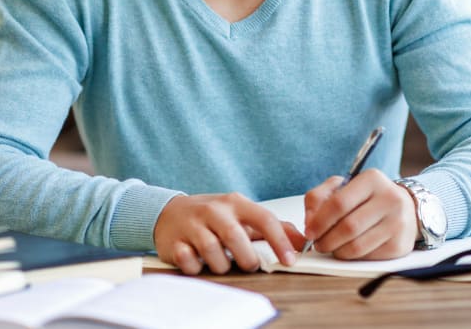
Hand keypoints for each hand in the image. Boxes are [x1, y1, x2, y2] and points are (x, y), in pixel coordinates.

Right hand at [153, 193, 303, 274]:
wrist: (169, 212)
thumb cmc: (213, 216)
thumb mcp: (243, 215)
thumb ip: (273, 227)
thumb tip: (302, 241)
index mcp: (235, 203)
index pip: (263, 218)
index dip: (279, 241)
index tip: (289, 260)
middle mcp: (214, 211)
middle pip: (235, 236)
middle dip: (247, 258)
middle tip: (249, 264)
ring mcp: (192, 225)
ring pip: (212, 251)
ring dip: (222, 265)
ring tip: (222, 262)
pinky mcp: (174, 242)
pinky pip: (189, 261)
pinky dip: (197, 267)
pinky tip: (199, 262)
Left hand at [303, 169, 418, 259]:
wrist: (405, 209)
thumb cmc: (367, 198)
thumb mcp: (343, 187)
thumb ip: (319, 197)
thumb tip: (309, 222)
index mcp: (372, 179)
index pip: (339, 203)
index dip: (320, 221)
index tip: (309, 232)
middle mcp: (390, 198)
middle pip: (348, 227)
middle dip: (326, 240)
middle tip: (318, 244)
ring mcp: (398, 222)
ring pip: (357, 246)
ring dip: (337, 251)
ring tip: (332, 248)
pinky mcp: (400, 244)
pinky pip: (367, 257)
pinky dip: (352, 257)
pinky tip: (349, 250)